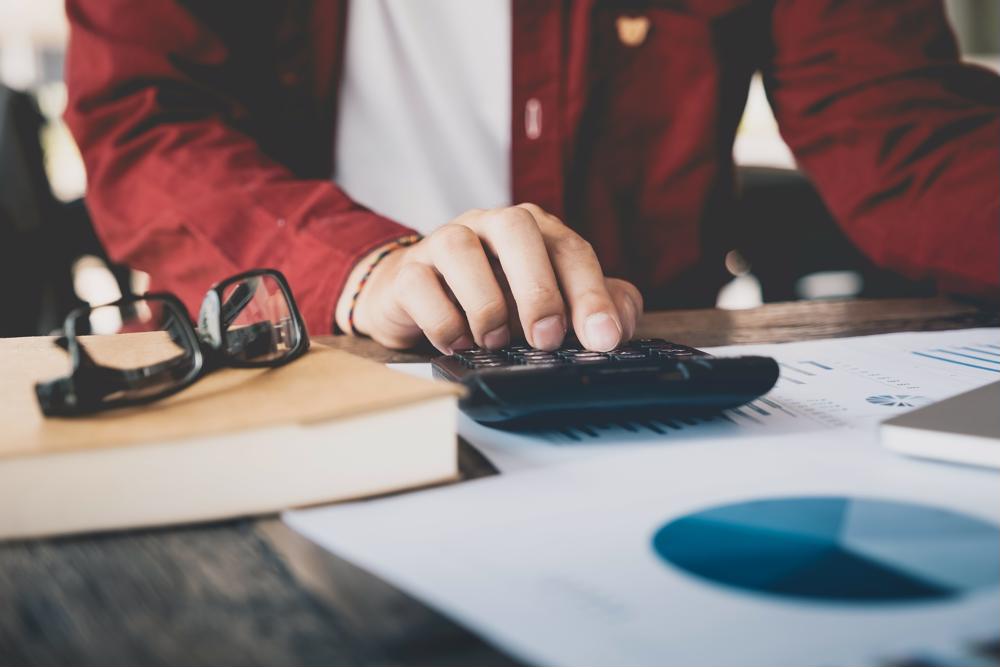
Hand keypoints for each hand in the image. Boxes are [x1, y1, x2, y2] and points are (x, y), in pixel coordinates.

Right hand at [351, 204, 642, 352]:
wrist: (417, 300)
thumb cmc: (493, 300)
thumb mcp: (549, 304)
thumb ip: (593, 307)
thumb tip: (619, 325)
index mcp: (533, 229)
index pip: (570, 249)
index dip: (590, 294)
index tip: (604, 338)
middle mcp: (489, 226)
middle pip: (518, 229)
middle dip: (539, 288)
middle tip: (548, 339)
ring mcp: (442, 242)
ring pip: (461, 248)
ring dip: (485, 302)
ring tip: (496, 341)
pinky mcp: (405, 272)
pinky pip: (419, 285)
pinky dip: (442, 321)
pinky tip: (458, 344)